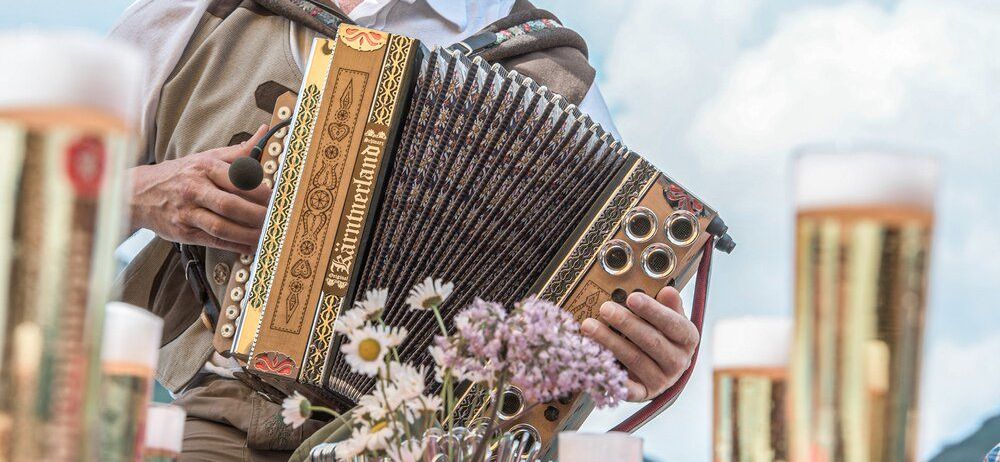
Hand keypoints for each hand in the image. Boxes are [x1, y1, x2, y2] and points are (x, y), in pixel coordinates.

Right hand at [129, 125, 272, 253]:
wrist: (138, 192)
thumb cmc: (179, 174)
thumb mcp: (205, 157)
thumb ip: (237, 152)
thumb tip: (263, 132)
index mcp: (204, 168)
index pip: (236, 179)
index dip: (259, 191)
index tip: (276, 197)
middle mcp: (195, 190)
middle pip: (231, 205)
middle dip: (257, 214)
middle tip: (275, 219)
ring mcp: (188, 213)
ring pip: (222, 227)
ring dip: (248, 234)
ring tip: (267, 235)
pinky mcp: (183, 232)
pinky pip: (214, 241)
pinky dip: (235, 246)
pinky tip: (251, 248)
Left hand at [581, 287, 698, 401]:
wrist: (662, 369)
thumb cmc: (662, 335)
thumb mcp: (669, 317)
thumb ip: (668, 305)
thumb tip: (667, 292)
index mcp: (687, 338)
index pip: (672, 323)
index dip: (652, 310)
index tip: (631, 298)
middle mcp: (679, 361)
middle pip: (651, 341)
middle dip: (626, 323)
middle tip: (605, 308)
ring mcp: (663, 380)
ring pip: (634, 360)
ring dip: (610, 342)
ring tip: (589, 326)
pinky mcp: (645, 394)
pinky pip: (627, 387)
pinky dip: (611, 375)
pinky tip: (594, 360)